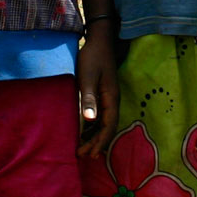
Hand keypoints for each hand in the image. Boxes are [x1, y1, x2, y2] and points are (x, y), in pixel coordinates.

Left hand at [76, 25, 119, 156]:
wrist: (100, 40)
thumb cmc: (92, 57)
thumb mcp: (88, 77)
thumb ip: (89, 98)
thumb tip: (90, 120)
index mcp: (111, 98)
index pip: (108, 126)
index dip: (99, 142)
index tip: (89, 154)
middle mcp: (113, 100)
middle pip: (108, 128)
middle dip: (97, 144)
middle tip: (84, 156)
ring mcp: (109, 97)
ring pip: (105, 123)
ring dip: (95, 137)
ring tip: (84, 149)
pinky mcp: (103, 93)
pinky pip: (101, 116)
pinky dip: (94, 127)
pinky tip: (85, 132)